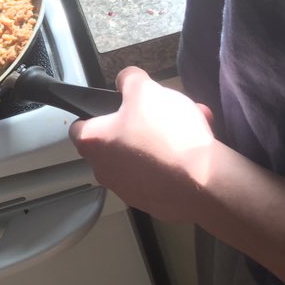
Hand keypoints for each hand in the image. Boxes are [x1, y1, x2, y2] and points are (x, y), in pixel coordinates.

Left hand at [69, 66, 216, 222]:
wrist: (204, 181)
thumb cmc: (165, 133)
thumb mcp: (145, 90)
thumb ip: (129, 80)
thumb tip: (124, 80)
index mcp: (92, 142)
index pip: (80, 126)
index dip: (96, 113)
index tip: (118, 108)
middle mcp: (102, 170)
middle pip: (116, 140)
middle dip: (141, 124)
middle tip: (165, 113)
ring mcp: (126, 190)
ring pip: (141, 156)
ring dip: (163, 140)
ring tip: (191, 127)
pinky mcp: (152, 204)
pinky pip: (159, 176)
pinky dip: (174, 163)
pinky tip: (196, 151)